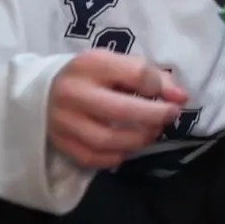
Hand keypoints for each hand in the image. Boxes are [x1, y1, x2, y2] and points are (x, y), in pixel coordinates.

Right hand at [48, 50, 188, 168]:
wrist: (43, 91)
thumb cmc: (91, 76)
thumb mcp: (117, 64)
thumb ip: (151, 76)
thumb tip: (181, 97)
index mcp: (91, 65)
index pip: (134, 74)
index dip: (160, 86)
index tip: (175, 96)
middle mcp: (74, 93)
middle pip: (120, 110)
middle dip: (154, 116)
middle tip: (172, 116)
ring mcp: (64, 121)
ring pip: (107, 139)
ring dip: (139, 139)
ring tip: (152, 132)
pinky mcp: (61, 144)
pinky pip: (94, 158)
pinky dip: (118, 156)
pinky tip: (129, 146)